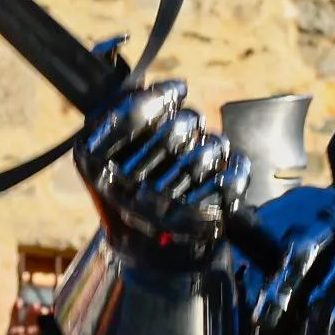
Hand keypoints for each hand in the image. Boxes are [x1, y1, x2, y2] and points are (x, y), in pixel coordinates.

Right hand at [0, 303, 51, 334]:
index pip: (49, 324)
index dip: (53, 317)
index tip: (56, 311)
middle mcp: (35, 330)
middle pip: (40, 318)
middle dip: (42, 313)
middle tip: (43, 310)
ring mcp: (24, 328)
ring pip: (29, 316)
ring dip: (32, 310)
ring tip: (34, 306)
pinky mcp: (12, 328)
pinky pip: (15, 317)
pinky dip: (16, 309)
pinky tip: (18, 301)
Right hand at [73, 82, 247, 260]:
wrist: (149, 255)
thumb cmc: (129, 197)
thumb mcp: (102, 160)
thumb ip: (113, 121)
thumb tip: (140, 79)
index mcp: (99, 166)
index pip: (131, 112)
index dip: (159, 96)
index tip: (178, 88)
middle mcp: (130, 187)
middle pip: (179, 127)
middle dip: (189, 122)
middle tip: (187, 126)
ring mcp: (170, 206)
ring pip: (211, 147)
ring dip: (212, 146)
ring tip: (204, 155)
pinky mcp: (205, 220)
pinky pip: (233, 177)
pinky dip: (235, 169)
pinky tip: (228, 170)